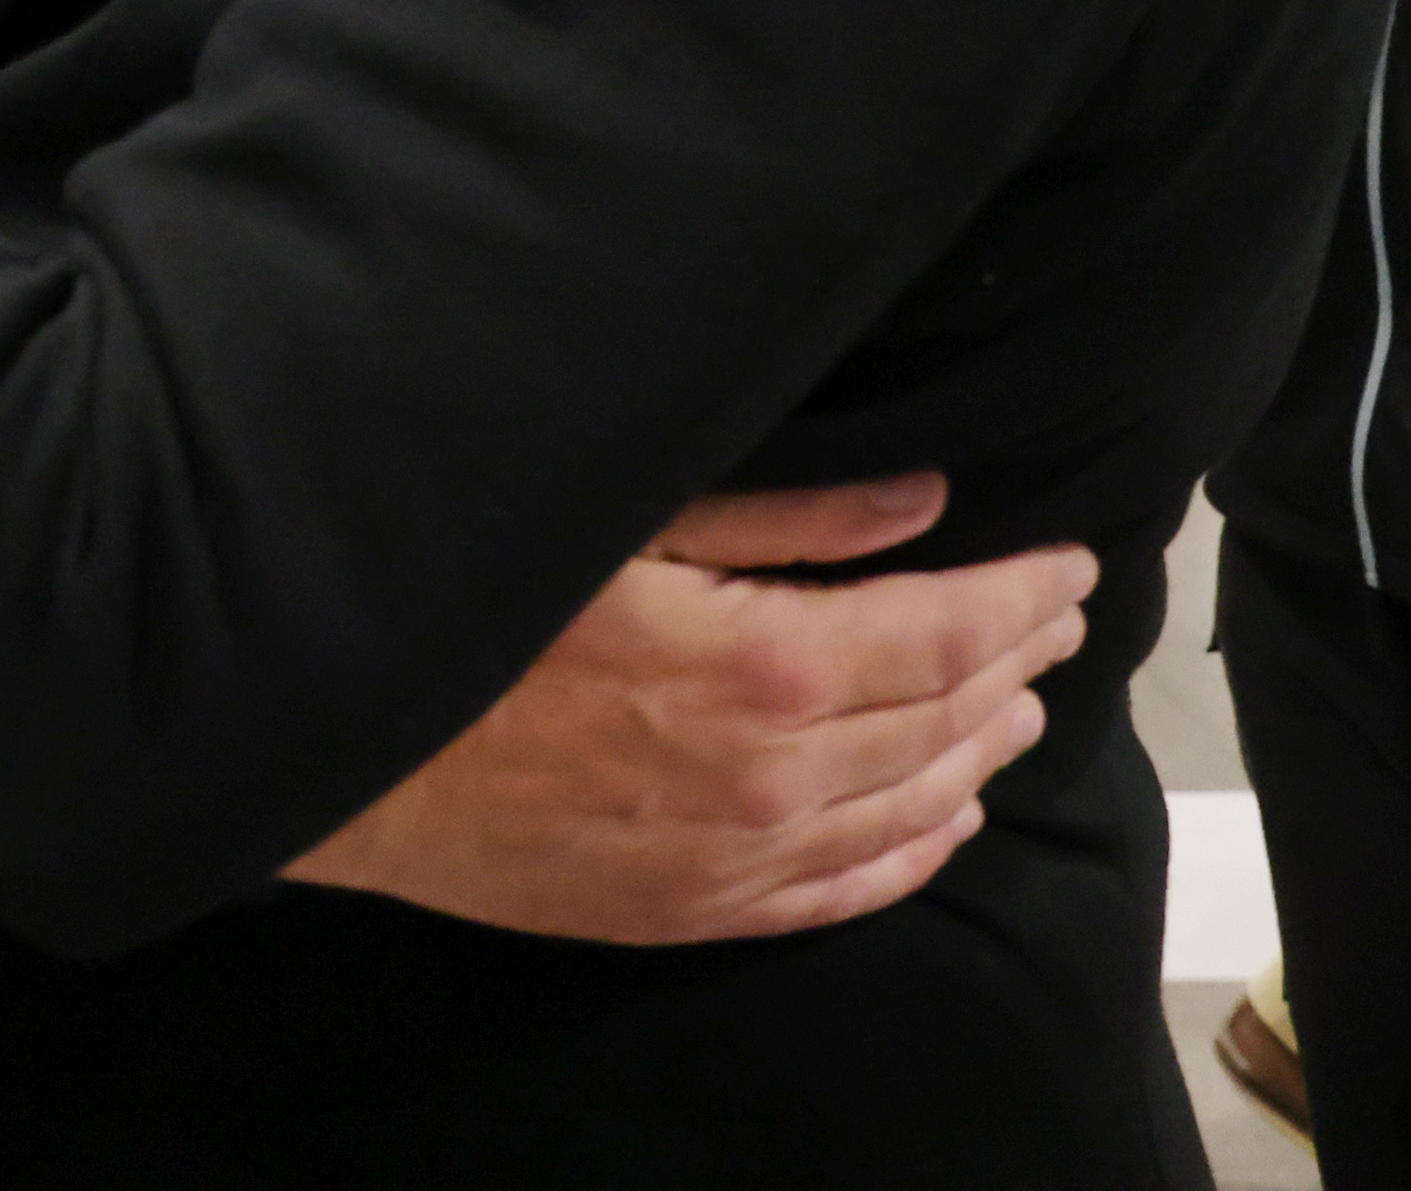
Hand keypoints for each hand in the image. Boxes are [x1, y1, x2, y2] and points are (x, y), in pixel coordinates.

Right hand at [283, 476, 1091, 944]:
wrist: (336, 748)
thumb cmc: (466, 603)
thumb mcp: (619, 517)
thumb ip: (784, 516)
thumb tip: (921, 502)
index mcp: (766, 666)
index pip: (948, 630)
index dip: (1025, 594)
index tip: (1075, 561)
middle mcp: (775, 779)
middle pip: (946, 719)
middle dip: (1017, 658)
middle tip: (1059, 616)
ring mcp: (738, 858)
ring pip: (912, 808)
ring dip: (980, 751)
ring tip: (1019, 703)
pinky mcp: (691, 909)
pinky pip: (844, 893)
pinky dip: (915, 854)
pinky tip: (948, 823)